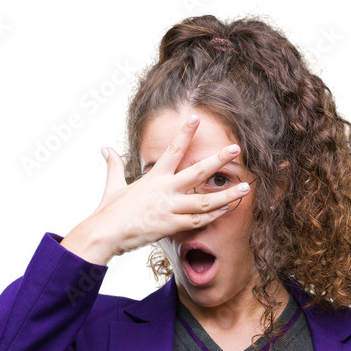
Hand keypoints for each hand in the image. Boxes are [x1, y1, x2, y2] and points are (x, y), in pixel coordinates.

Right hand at [60, 114, 248, 263]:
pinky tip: (227, 210)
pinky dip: (214, 216)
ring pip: (205, 200)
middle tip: (236, 149)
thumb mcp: (112, 185)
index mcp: (154, 177)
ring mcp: (170, 207)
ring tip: (245, 188)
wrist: (106, 232)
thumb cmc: (109, 212)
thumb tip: (105, 149)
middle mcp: (165, 189)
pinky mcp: (172, 225)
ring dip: (227, 194)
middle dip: (218, 159)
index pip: (172, 149)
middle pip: (197, 170)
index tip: (196, 118)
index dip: (185, 132)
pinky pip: (199, 220)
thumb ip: (114, 165)